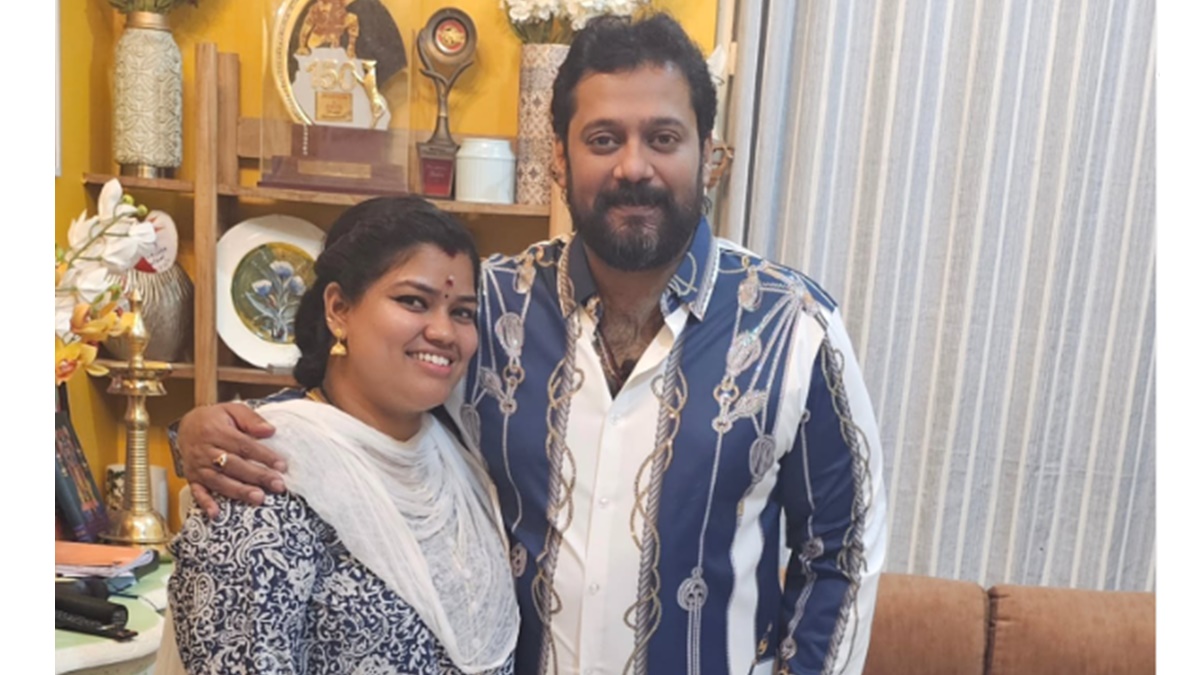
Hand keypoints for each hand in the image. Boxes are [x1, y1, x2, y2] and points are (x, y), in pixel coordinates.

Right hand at [178, 403, 284, 517]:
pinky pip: (197, 492)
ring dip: (239, 491)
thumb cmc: (215, 418)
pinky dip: (206, 503)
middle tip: (277, 485)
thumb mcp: (233, 410)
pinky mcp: (192, 477)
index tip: (281, 465)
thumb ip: (251, 419)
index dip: (263, 456)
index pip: (243, 445)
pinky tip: (216, 513)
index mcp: (216, 431)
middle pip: (234, 465)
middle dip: (257, 476)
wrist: (187, 425)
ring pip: (219, 481)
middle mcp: (204, 450)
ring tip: (258, 498)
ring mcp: (197, 465)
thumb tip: (270, 430)